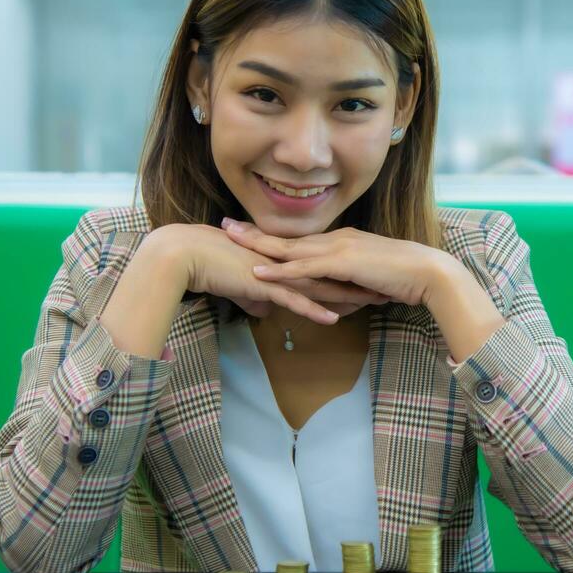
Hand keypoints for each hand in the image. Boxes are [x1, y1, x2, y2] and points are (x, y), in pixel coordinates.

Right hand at [175, 223, 390, 324]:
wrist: (184, 255)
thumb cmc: (207, 266)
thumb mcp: (238, 285)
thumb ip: (255, 296)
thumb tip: (264, 311)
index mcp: (282, 261)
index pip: (322, 268)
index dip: (348, 274)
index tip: (372, 279)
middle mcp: (284, 263)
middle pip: (330, 274)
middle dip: (360, 281)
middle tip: (388, 287)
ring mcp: (275, 273)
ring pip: (319, 285)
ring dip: (347, 295)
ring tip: (375, 302)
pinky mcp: (262, 284)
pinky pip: (293, 299)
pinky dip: (313, 309)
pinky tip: (334, 318)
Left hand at [221, 219, 448, 307]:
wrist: (426, 272)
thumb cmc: (402, 279)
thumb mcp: (367, 283)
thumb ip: (347, 289)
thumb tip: (333, 304)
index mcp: (341, 242)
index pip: (299, 239)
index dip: (272, 235)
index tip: (247, 231)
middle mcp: (336, 239)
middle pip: (287, 237)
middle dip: (254, 232)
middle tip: (225, 225)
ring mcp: (339, 248)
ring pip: (290, 248)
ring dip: (258, 245)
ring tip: (230, 240)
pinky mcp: (343, 263)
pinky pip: (305, 268)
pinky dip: (279, 270)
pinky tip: (259, 272)